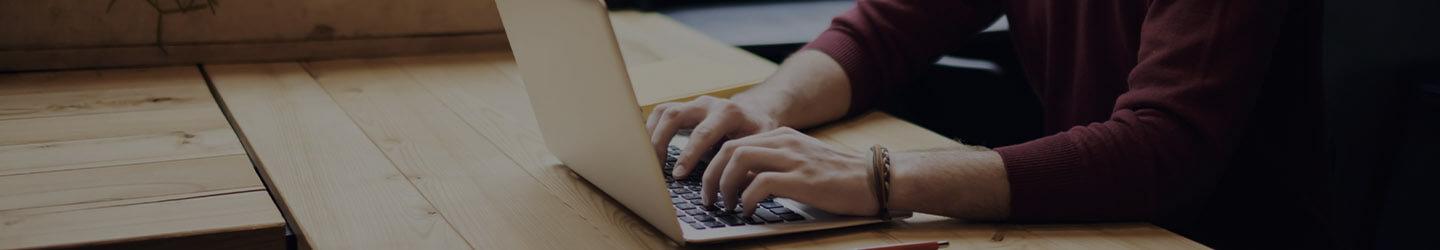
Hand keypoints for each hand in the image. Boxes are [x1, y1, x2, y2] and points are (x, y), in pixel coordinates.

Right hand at [646, 96, 778, 177]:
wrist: (757, 112)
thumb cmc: (757, 134)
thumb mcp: (759, 147)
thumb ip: (746, 165)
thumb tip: (734, 191)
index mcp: (729, 113)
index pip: (703, 133)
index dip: (688, 155)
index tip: (677, 175)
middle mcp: (708, 104)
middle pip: (675, 116)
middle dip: (660, 142)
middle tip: (654, 167)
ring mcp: (694, 104)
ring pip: (664, 112)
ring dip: (651, 135)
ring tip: (646, 160)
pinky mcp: (684, 108)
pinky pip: (661, 113)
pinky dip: (650, 130)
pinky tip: (647, 149)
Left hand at [702, 127, 877, 216]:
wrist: (875, 179)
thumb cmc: (839, 178)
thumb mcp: (801, 163)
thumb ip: (775, 165)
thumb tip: (743, 181)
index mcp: (782, 136)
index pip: (734, 143)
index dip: (713, 165)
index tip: (708, 186)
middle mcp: (784, 142)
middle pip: (729, 149)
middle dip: (710, 175)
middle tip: (709, 199)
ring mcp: (793, 158)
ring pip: (738, 160)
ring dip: (724, 185)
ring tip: (726, 205)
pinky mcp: (802, 179)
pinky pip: (760, 183)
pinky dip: (747, 199)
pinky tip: (748, 211)